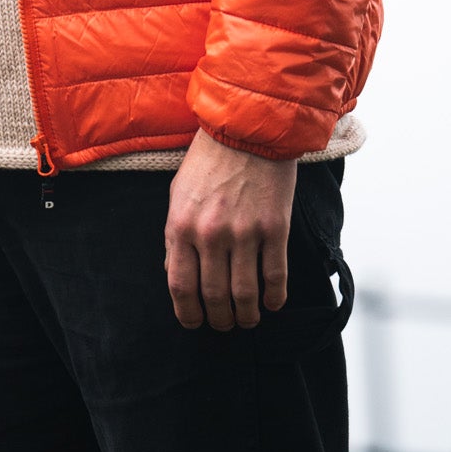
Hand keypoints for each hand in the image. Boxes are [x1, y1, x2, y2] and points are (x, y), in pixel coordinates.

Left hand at [164, 128, 295, 330]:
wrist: (247, 126)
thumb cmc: (209, 159)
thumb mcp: (178, 193)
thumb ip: (175, 235)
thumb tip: (176, 274)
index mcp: (181, 225)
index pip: (180, 286)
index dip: (187, 314)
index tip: (195, 323)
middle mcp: (211, 234)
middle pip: (214, 297)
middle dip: (220, 319)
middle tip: (225, 324)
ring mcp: (245, 233)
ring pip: (245, 295)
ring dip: (247, 316)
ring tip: (248, 320)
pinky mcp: (275, 228)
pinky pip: (275, 277)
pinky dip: (274, 298)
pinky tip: (272, 304)